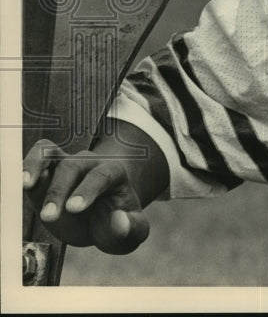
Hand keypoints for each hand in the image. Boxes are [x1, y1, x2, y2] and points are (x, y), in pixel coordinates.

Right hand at [23, 138, 150, 253]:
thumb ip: (129, 227)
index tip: (74, 208)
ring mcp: (67, 164)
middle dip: (59, 190)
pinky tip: (20, 182)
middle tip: (49, 217)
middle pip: (73, 167)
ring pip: (51, 154)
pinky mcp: (47, 170)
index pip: (102, 176)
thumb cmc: (116, 222)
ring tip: (26, 185)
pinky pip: (37, 158)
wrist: (102, 215)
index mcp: (115, 174)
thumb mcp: (132, 231)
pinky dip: (27, 165)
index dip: (87, 190)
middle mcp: (90, 164)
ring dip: (36, 167)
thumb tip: (119, 220)